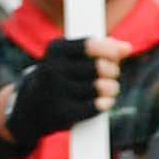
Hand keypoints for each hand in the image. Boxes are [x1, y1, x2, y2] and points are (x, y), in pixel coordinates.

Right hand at [0, 37, 118, 146]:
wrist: (31, 108)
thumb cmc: (61, 76)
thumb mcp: (72, 57)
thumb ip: (100, 48)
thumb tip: (127, 48)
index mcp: (54, 50)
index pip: (91, 45)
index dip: (111, 50)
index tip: (118, 54)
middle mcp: (52, 69)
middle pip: (102, 67)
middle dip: (113, 71)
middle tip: (110, 74)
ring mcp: (56, 92)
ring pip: (103, 88)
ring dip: (112, 89)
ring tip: (108, 89)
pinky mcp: (63, 114)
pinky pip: (99, 106)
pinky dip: (106, 104)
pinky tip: (103, 102)